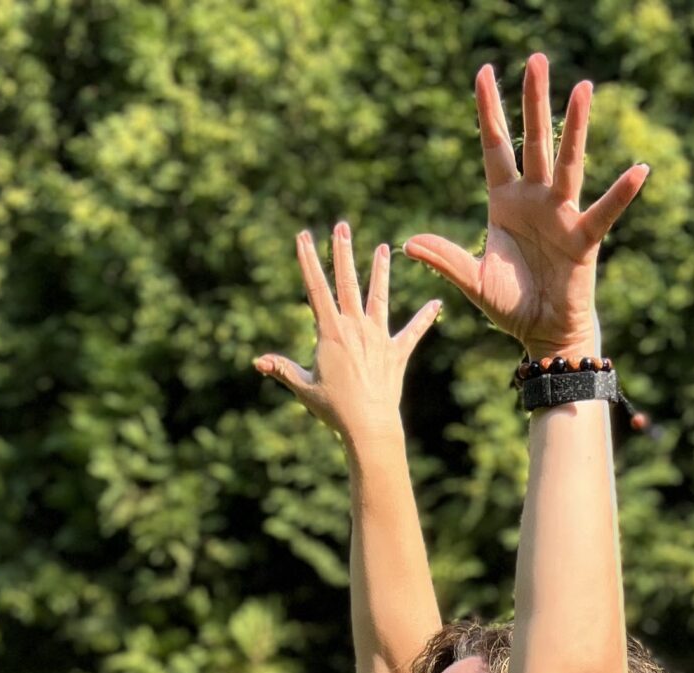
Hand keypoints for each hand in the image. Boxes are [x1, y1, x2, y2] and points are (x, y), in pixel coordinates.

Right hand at [252, 222, 442, 444]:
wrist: (369, 426)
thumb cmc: (334, 409)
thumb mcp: (304, 388)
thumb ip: (282, 369)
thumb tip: (258, 362)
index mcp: (331, 332)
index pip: (316, 288)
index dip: (308, 260)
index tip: (303, 236)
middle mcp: (355, 328)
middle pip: (347, 282)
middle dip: (342, 252)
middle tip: (342, 226)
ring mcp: (378, 338)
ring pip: (379, 297)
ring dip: (381, 272)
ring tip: (384, 248)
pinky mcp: (397, 353)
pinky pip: (412, 333)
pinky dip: (424, 319)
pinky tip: (436, 303)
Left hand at [402, 55, 647, 359]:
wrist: (544, 335)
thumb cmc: (511, 305)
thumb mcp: (474, 281)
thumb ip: (446, 260)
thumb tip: (409, 244)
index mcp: (505, 203)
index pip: (494, 147)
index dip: (488, 111)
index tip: (484, 72)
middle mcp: (535, 199)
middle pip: (533, 141)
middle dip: (533, 101)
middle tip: (535, 59)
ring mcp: (561, 215)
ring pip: (567, 162)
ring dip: (574, 127)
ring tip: (582, 87)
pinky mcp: (583, 239)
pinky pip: (604, 212)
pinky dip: (621, 193)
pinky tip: (639, 170)